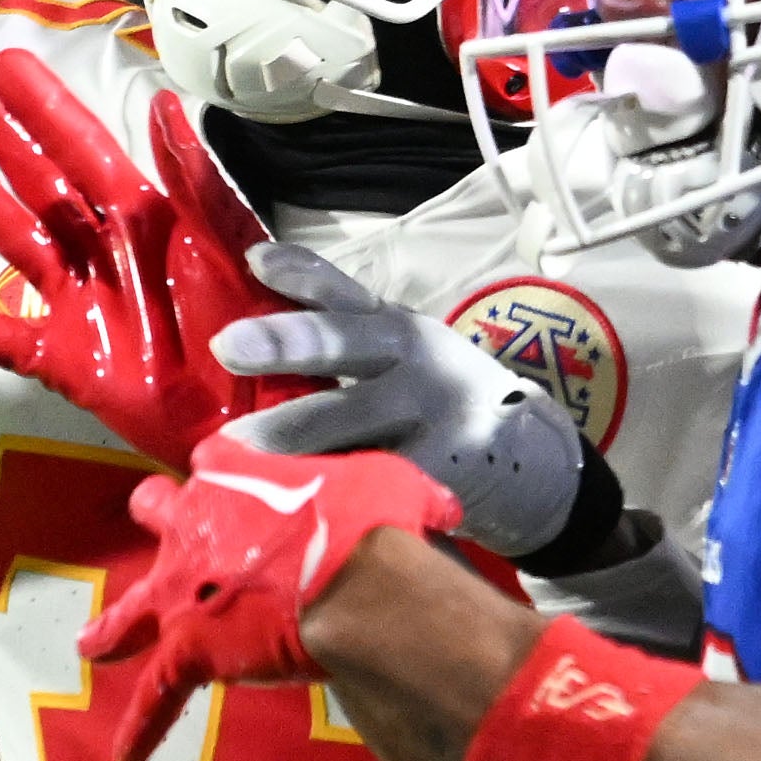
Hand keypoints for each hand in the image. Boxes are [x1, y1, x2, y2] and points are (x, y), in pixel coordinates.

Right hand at [0, 55, 308, 469]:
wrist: (271, 417)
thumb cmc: (270, 331)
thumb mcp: (239, 248)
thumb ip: (197, 181)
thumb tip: (162, 104)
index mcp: (151, 217)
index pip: (84, 147)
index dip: (44, 105)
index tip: (6, 61)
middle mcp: (107, 251)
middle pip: (39, 179)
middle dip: (0, 128)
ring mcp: (80, 303)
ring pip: (13, 235)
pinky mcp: (63, 360)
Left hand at [80, 439, 461, 760]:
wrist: (358, 580)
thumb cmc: (378, 521)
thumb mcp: (394, 483)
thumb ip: (404, 496)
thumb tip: (442, 512)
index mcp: (237, 475)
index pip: (215, 460)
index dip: (223, 469)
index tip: (228, 471)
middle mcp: (194, 524)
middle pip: (158, 511)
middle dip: (158, 515)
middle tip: (153, 515)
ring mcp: (184, 589)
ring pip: (133, 611)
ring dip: (113, 628)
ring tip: (90, 645)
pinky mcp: (189, 649)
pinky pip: (155, 696)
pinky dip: (142, 727)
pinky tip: (127, 755)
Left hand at [212, 246, 586, 555]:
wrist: (532, 461)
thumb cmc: (442, 397)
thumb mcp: (405, 350)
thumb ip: (345, 328)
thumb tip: (257, 289)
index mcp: (399, 328)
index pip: (344, 292)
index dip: (300, 272)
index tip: (254, 260)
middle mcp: (414, 359)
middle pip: (344, 342)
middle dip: (286, 341)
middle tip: (227, 344)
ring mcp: (430, 415)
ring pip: (349, 418)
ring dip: (288, 433)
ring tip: (232, 446)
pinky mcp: (437, 472)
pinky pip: (373, 477)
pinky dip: (329, 488)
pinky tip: (291, 500)